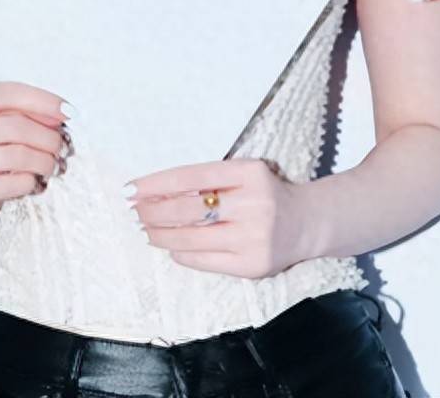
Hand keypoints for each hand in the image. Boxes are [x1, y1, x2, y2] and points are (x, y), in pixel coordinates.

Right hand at [0, 82, 71, 218]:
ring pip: (19, 155)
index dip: (43, 101)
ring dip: (45, 159)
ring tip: (52, 163)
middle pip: (17, 126)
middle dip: (48, 135)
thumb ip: (18, 111)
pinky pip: (15, 183)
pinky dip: (32, 180)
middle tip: (61, 144)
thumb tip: (60, 115)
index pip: (9, 93)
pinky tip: (33, 179)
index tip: (67, 111)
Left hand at [127, 158, 313, 278]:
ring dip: (162, 235)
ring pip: (194, 238)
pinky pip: (207, 262)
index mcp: (249, 172)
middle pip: (189, 209)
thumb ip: (209, 181)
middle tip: (134, 212)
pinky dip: (183, 255)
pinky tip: (171, 248)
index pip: (192, 176)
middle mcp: (254, 204)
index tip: (131, 189)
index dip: (157, 184)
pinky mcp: (254, 266)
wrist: (307, 223)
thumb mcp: (243, 174)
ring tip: (145, 231)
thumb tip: (156, 193)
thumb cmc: (265, 193)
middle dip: (154, 211)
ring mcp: (254, 238)